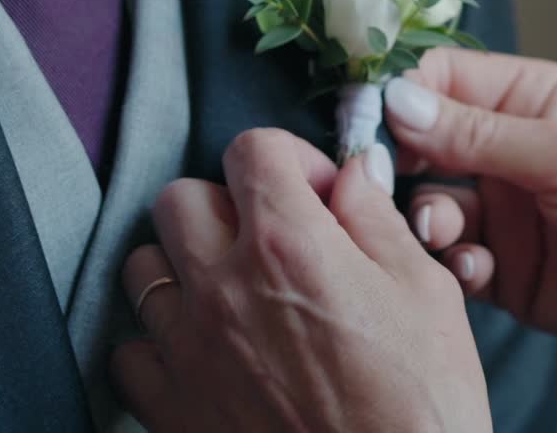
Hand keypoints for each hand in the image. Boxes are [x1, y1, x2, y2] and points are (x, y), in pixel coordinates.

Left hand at [112, 129, 490, 432]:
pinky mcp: (169, 408)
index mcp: (289, 247)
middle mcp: (223, 288)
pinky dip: (162, 345)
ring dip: (185, 267)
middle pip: (181, 198)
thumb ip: (376, 219)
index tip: (313, 192)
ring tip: (233, 294)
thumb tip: (353, 174)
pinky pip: (130, 350)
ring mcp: (187, 351)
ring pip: (143, 267)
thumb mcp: (426, 292)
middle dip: (228, 204)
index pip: (252, 150)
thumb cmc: (421, 406)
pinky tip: (207, 354)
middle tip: (270, 238)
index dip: (288, 160)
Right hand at [384, 48, 556, 364]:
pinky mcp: (503, 266)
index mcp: (531, 100)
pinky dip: (452, 262)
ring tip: (443, 231)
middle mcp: (510, 150)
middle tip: (381, 177)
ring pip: (431, 202)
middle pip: (425, 141)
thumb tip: (398, 101)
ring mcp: (505, 209)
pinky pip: (452, 257)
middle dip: (400, 160)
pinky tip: (475, 268)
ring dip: (427, 216)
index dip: (402, 94)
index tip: (366, 117)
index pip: (444, 79)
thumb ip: (477, 132)